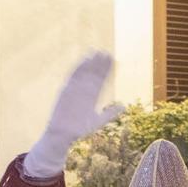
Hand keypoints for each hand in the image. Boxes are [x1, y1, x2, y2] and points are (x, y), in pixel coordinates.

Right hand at [26, 52, 124, 178]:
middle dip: (99, 64)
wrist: (63, 134)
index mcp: (92, 96)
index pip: (101, 80)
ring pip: (84, 73)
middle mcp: (84, 91)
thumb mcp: (98, 121)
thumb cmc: (80, 129)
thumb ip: (110, 113)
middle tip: (106, 53)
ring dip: (90, 63)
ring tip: (97, 52)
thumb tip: (124, 106)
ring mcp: (75, 89)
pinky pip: (73, 77)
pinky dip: (79, 68)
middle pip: (93, 74)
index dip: (106, 70)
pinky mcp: (66, 90)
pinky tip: (85, 60)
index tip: (112, 60)